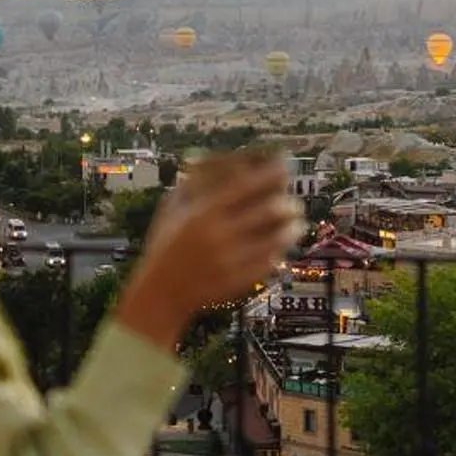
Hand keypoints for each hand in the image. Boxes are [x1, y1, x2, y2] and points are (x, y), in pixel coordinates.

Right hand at [115, 153, 298, 351]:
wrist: (159, 294)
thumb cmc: (165, 245)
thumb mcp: (171, 208)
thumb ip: (194, 183)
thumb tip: (222, 161)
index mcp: (203, 212)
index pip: (248, 185)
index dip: (272, 173)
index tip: (284, 166)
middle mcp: (219, 235)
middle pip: (270, 210)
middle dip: (289, 203)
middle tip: (293, 201)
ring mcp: (231, 260)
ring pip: (278, 238)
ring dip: (292, 227)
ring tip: (296, 222)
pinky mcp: (239, 282)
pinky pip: (272, 261)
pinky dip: (281, 251)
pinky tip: (282, 245)